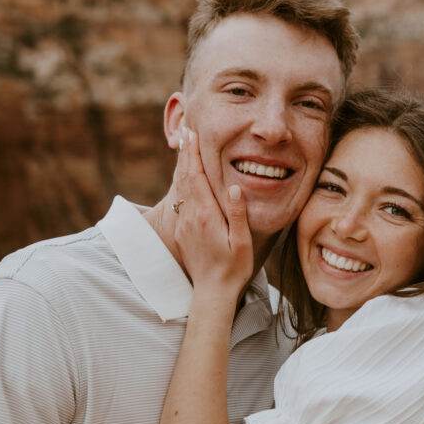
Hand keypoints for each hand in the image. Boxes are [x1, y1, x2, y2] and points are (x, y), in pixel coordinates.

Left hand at [172, 128, 253, 298]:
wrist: (211, 292)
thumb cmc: (233, 269)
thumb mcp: (242, 242)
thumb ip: (237, 213)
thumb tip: (235, 186)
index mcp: (205, 215)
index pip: (197, 177)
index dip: (194, 154)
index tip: (192, 134)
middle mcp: (190, 217)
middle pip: (185, 177)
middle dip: (185, 153)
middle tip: (185, 130)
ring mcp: (184, 224)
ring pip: (180, 187)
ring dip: (182, 166)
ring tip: (183, 146)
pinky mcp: (182, 231)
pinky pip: (180, 200)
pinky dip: (182, 182)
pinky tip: (185, 176)